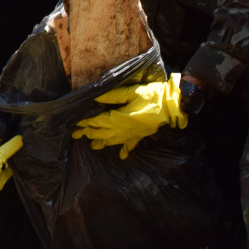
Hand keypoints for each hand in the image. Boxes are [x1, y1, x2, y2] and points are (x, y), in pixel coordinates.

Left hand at [0, 132, 23, 248]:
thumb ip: (9, 147)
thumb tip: (22, 137)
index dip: (0, 132)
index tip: (12, 126)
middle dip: (8, 143)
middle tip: (23, 136)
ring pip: (4, 160)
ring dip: (13, 155)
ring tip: (26, 147)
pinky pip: (8, 172)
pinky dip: (15, 168)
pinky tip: (24, 163)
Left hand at [70, 74, 186, 158]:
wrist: (173, 105)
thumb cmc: (152, 96)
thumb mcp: (131, 92)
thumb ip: (113, 96)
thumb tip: (96, 97)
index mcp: (119, 118)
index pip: (98, 121)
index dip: (86, 123)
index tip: (75, 125)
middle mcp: (123, 129)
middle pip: (102, 133)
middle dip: (89, 134)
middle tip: (76, 135)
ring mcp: (132, 134)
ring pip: (113, 140)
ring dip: (102, 143)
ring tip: (93, 146)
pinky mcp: (140, 135)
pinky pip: (130, 145)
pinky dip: (124, 150)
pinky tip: (121, 156)